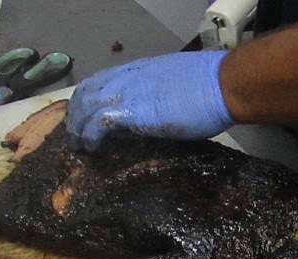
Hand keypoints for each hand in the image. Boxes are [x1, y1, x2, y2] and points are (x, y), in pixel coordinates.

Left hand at [66, 50, 234, 151]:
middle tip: (75, 134)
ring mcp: (128, 92)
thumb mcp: (174, 86)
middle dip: (76, 114)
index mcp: (138, 71)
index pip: (100, 80)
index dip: (87, 99)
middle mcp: (127, 78)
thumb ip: (155, 95)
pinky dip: (89, 136)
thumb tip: (149, 112)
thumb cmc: (210, 88)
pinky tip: (90, 148)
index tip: (84, 115)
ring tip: (78, 145)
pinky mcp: (132, 111)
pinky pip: (98, 122)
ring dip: (77, 127)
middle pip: (86, 92)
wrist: (222, 85)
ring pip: (86, 106)